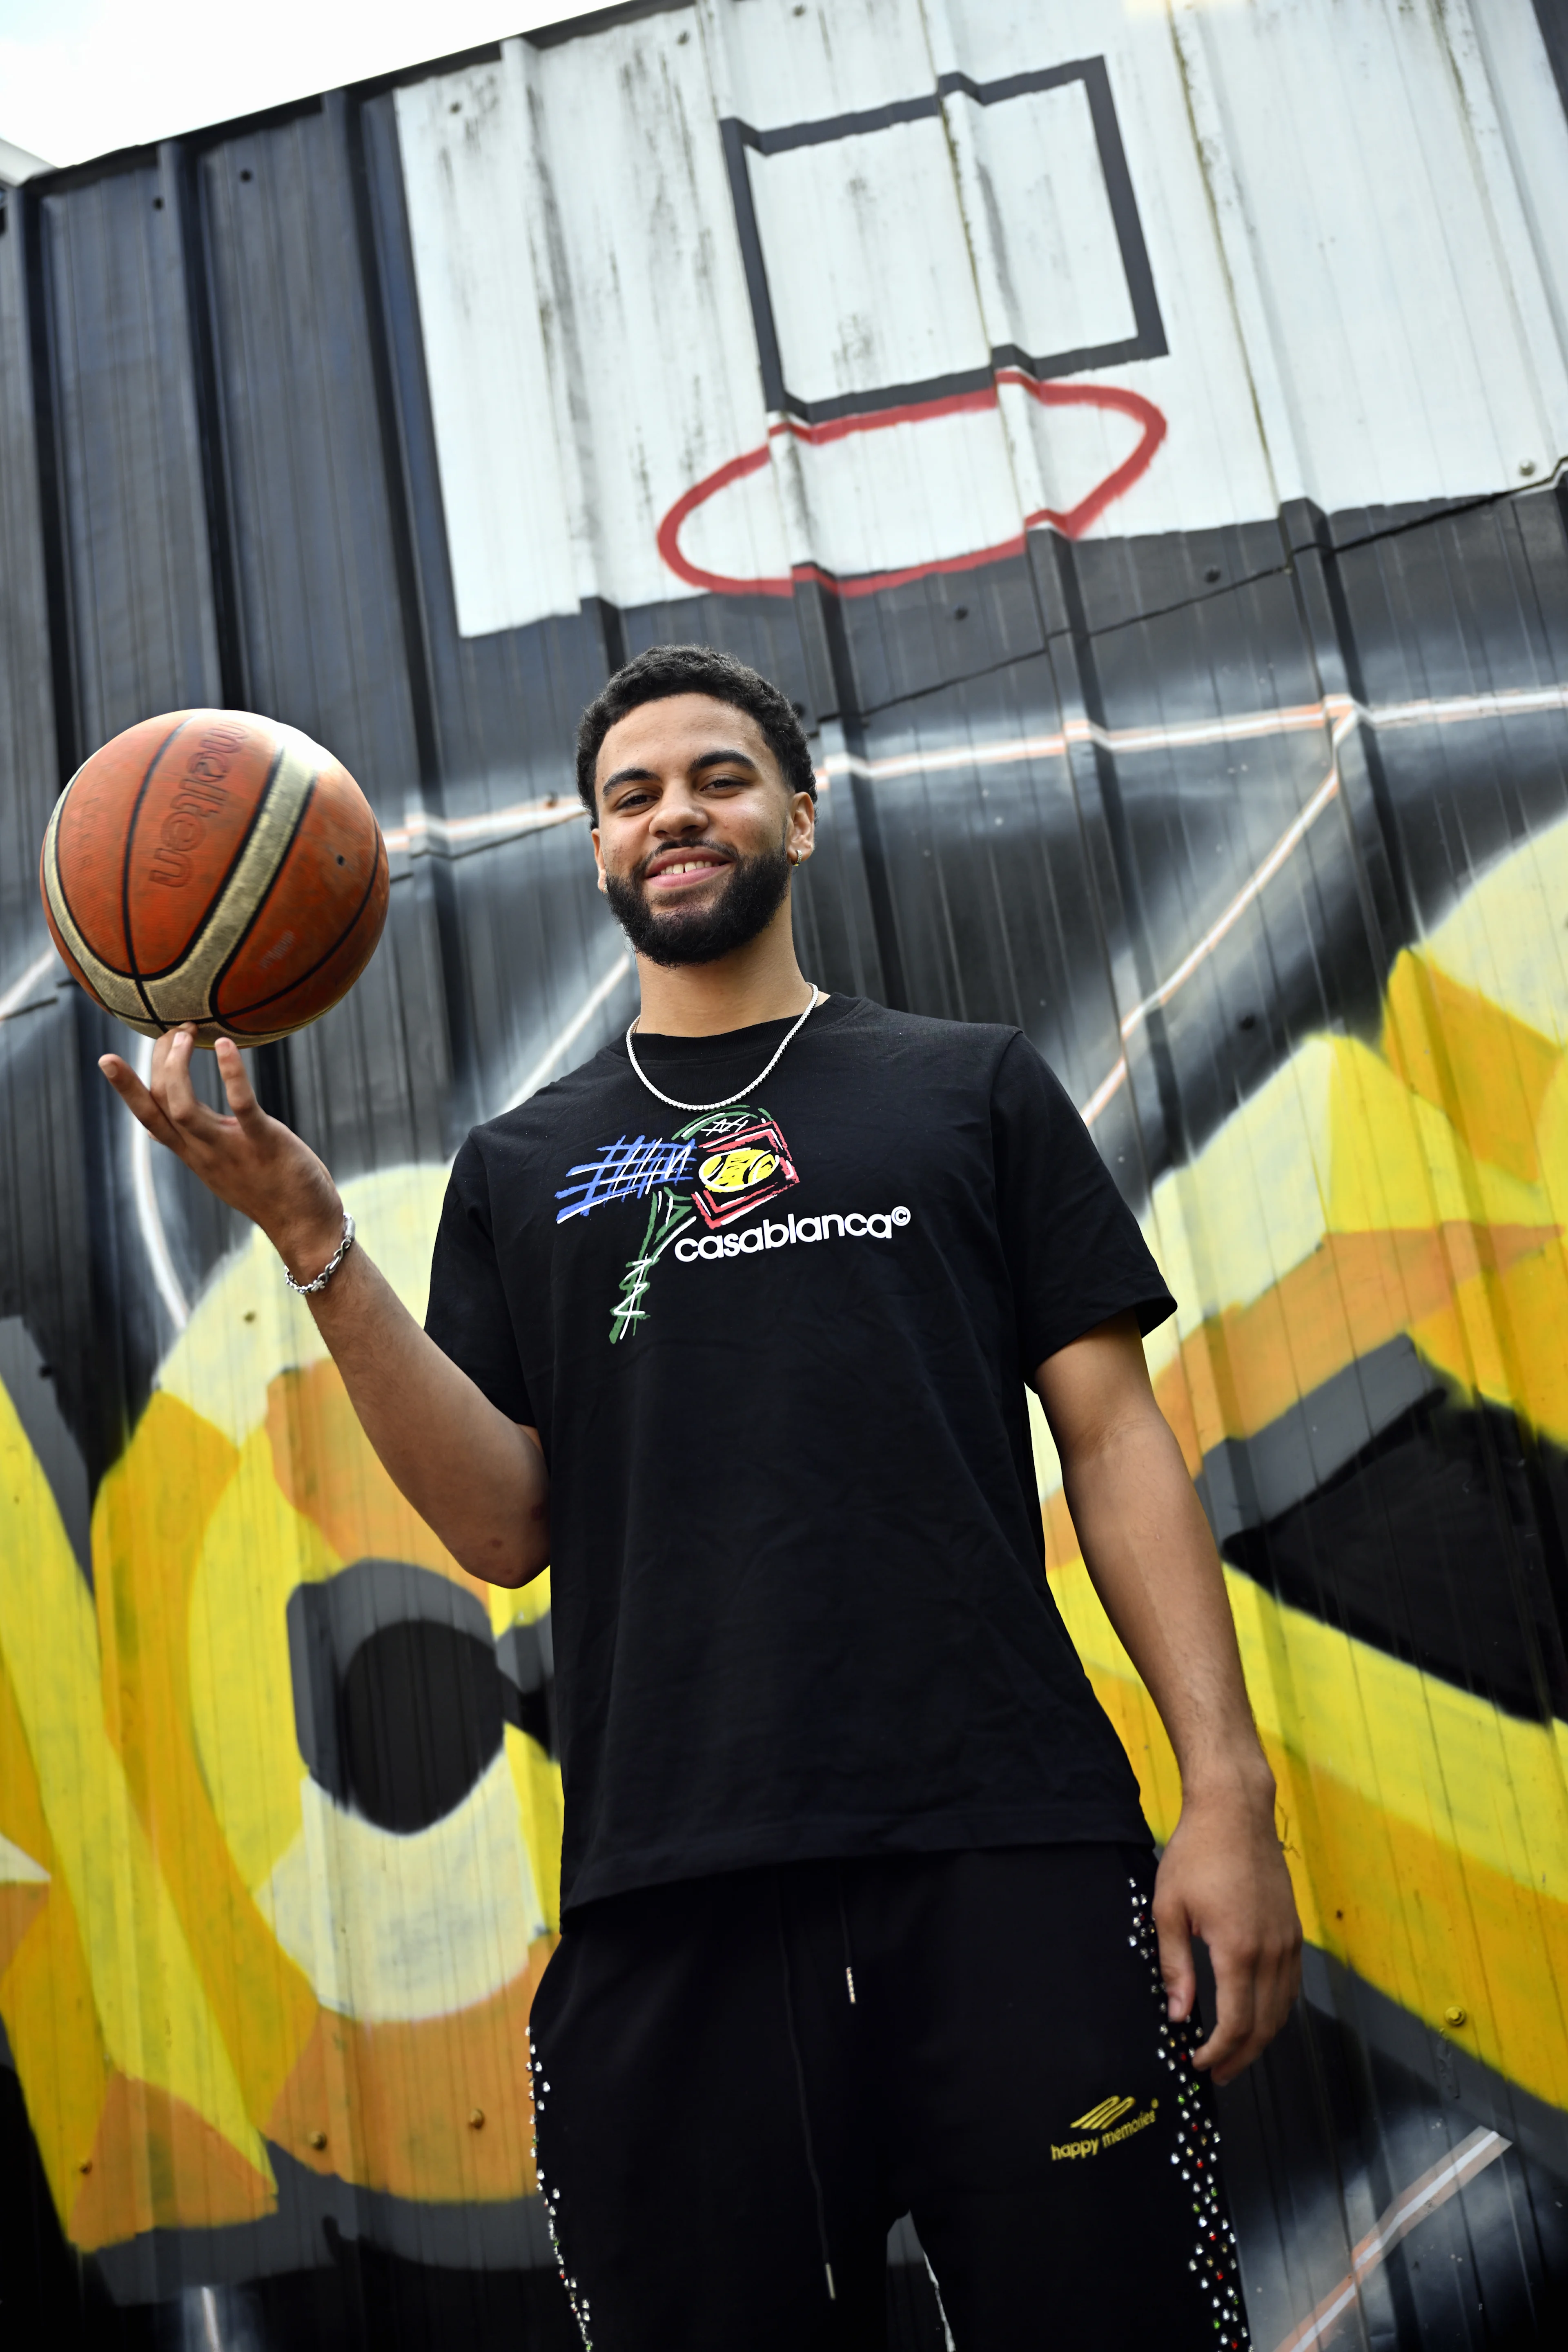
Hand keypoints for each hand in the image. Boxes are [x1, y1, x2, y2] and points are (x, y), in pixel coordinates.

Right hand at [99, 1025, 343, 1281]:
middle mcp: (204, 1152)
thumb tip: (173, 1126)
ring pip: (182, 1108)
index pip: (148, 1118)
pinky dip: (230, 1073)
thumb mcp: (224, 1166)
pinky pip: (240, 1104)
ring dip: (177, 1068)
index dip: (126, 1089)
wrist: (304, 1227)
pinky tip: (225, 1045)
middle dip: (153, 1065)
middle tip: (167, 1029)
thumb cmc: (270, 1190)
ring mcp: (230, 1149)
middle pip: (158, 1107)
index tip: (109, 1059)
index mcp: (194, 1153)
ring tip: (185, 1033)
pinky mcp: (263, 1143)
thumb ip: (200, 1143)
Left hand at [1153, 1773, 1301, 2084]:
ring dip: (1261, 2039)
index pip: (1236, 2024)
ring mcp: (1288, 1941)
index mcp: (1238, 1950)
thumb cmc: (1197, 1853)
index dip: (1219, 2053)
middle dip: (1241, 2057)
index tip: (1200, 2064)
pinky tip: (1257, 2016)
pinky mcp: (1293, 1930)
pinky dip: (1276, 2011)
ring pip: (1284, 2010)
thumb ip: (1175, 1966)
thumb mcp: (1169, 1909)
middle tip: (1217, 2074)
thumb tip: (1177, 2014)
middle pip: (1265, 2026)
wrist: (1235, 1811)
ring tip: (1235, 2054)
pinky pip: (1291, 1986)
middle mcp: (1272, 1952)